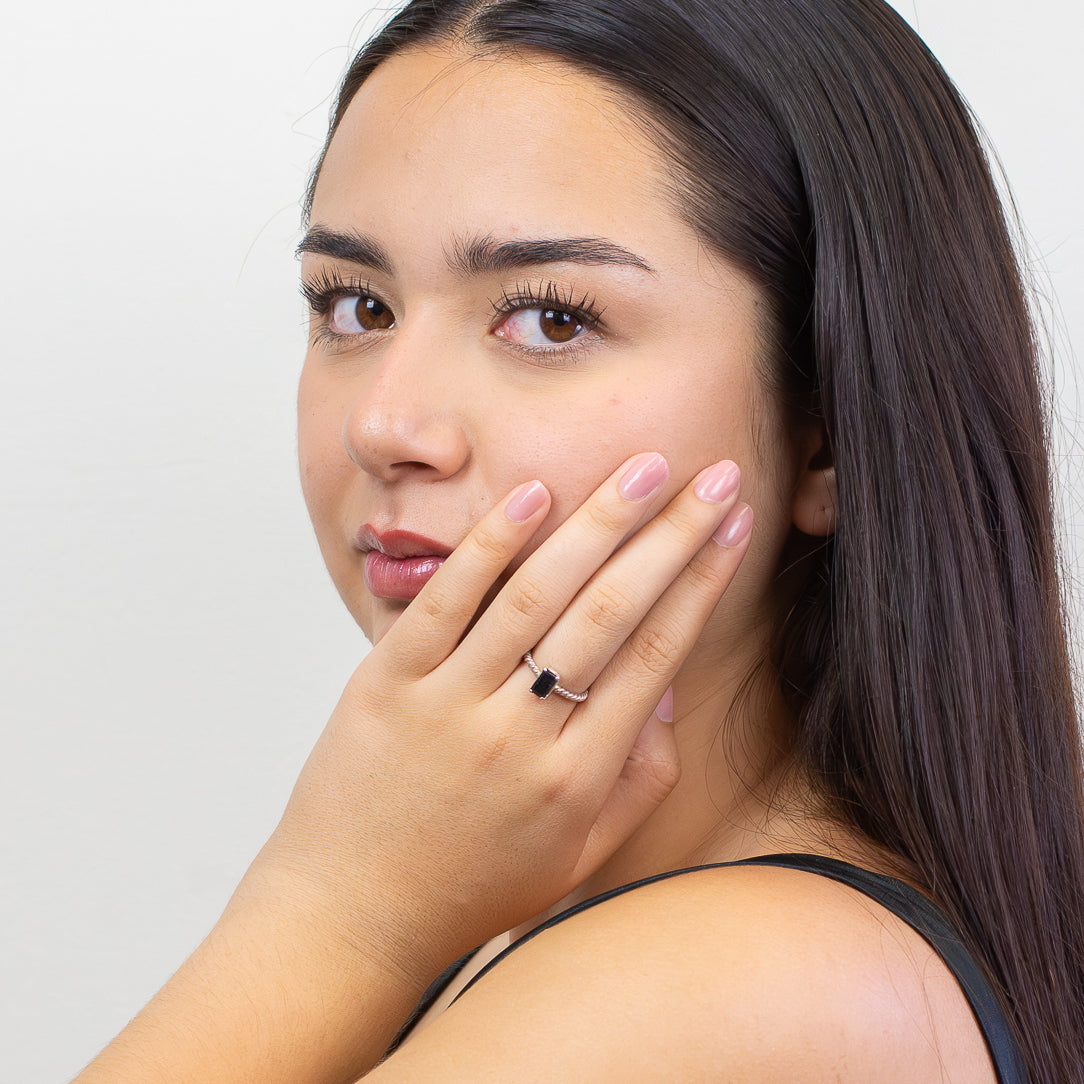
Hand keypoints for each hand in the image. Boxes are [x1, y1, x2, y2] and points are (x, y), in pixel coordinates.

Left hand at [254, 452, 752, 986]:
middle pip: (610, 613)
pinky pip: (445, 601)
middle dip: (671, 535)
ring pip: (535, 594)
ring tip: (644, 467)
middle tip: (716, 475)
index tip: (734, 529)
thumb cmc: (470, 889)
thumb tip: (669, 691)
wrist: (348, 917)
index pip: (655, 658)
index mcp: (575, 781)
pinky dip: (489, 544)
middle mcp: (518, 737)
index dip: (702, 585)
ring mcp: (448, 704)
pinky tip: (534, 494)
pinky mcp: (385, 683)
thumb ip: (637, 782)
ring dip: (598, 522)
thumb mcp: (575, 859)